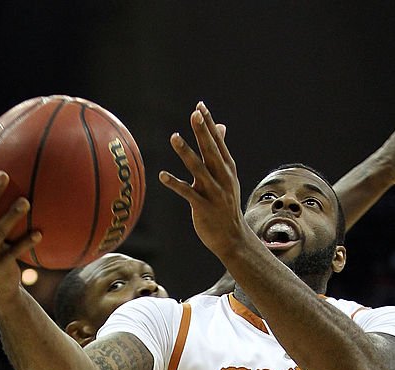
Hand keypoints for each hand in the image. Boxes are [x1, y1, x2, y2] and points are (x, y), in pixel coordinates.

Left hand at [159, 103, 245, 261]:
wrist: (232, 238)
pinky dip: (175, 184)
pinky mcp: (204, 208)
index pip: (218, 142)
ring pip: (199, 169)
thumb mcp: (227, 177)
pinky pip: (188, 193)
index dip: (209, 124)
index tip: (200, 106)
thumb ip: (220, 152)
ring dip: (186, 153)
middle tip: (194, 114)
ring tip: (174, 137)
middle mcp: (223, 178)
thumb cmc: (225, 205)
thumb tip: (220, 126)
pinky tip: (162, 176)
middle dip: (203, 132)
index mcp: (228, 169)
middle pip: (211, 151)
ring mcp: (214, 193)